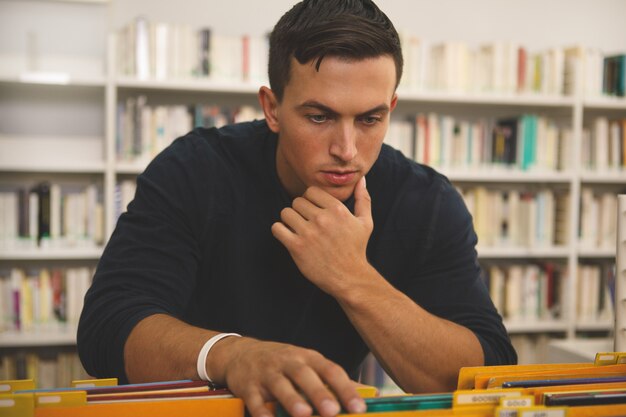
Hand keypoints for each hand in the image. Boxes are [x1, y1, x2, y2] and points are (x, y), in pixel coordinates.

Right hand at [216, 337, 365, 416]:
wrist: (242, 353)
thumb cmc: (284, 362)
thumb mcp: (309, 364)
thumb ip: (335, 380)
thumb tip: (371, 394)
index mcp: (308, 358)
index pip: (330, 370)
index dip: (345, 389)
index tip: (359, 407)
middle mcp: (288, 362)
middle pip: (305, 375)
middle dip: (319, 393)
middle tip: (333, 411)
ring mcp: (267, 373)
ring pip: (279, 385)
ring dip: (291, 399)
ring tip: (304, 414)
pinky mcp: (248, 385)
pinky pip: (254, 399)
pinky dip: (260, 411)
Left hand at [271, 177, 372, 295]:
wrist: (349, 278)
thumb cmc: (356, 249)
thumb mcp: (365, 223)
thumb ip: (363, 199)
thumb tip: (362, 180)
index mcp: (337, 209)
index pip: (311, 191)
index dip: (310, 200)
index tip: (314, 211)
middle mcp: (322, 219)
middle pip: (297, 201)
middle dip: (300, 210)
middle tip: (306, 222)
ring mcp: (308, 233)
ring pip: (286, 213)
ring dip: (289, 220)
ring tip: (297, 229)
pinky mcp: (296, 247)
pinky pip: (277, 228)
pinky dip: (280, 230)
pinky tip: (288, 236)